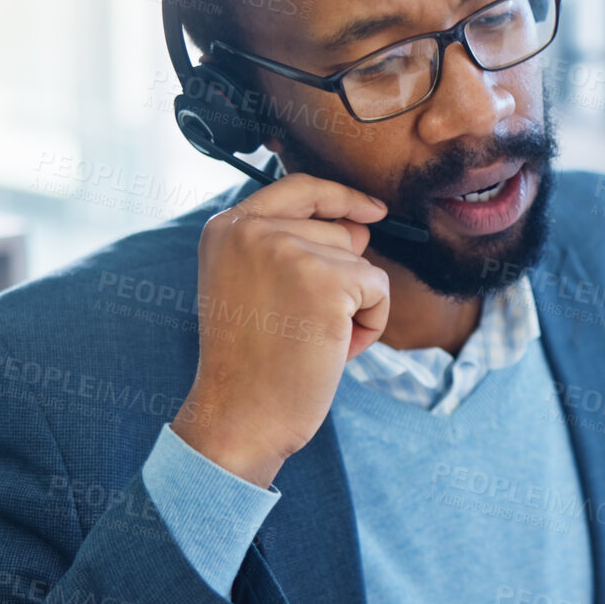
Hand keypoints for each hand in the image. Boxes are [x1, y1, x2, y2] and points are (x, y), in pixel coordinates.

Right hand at [170, 174, 392, 487]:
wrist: (240, 416)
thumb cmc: (250, 364)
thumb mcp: (252, 287)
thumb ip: (295, 247)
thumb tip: (362, 226)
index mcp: (226, 228)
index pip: (297, 187)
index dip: (340, 196)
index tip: (372, 210)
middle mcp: (251, 229)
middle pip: (339, 232)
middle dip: (340, 281)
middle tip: (301, 326)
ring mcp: (289, 250)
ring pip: (361, 263)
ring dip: (353, 306)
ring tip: (311, 340)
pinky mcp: (327, 280)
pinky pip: (378, 289)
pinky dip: (369, 324)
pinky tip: (332, 349)